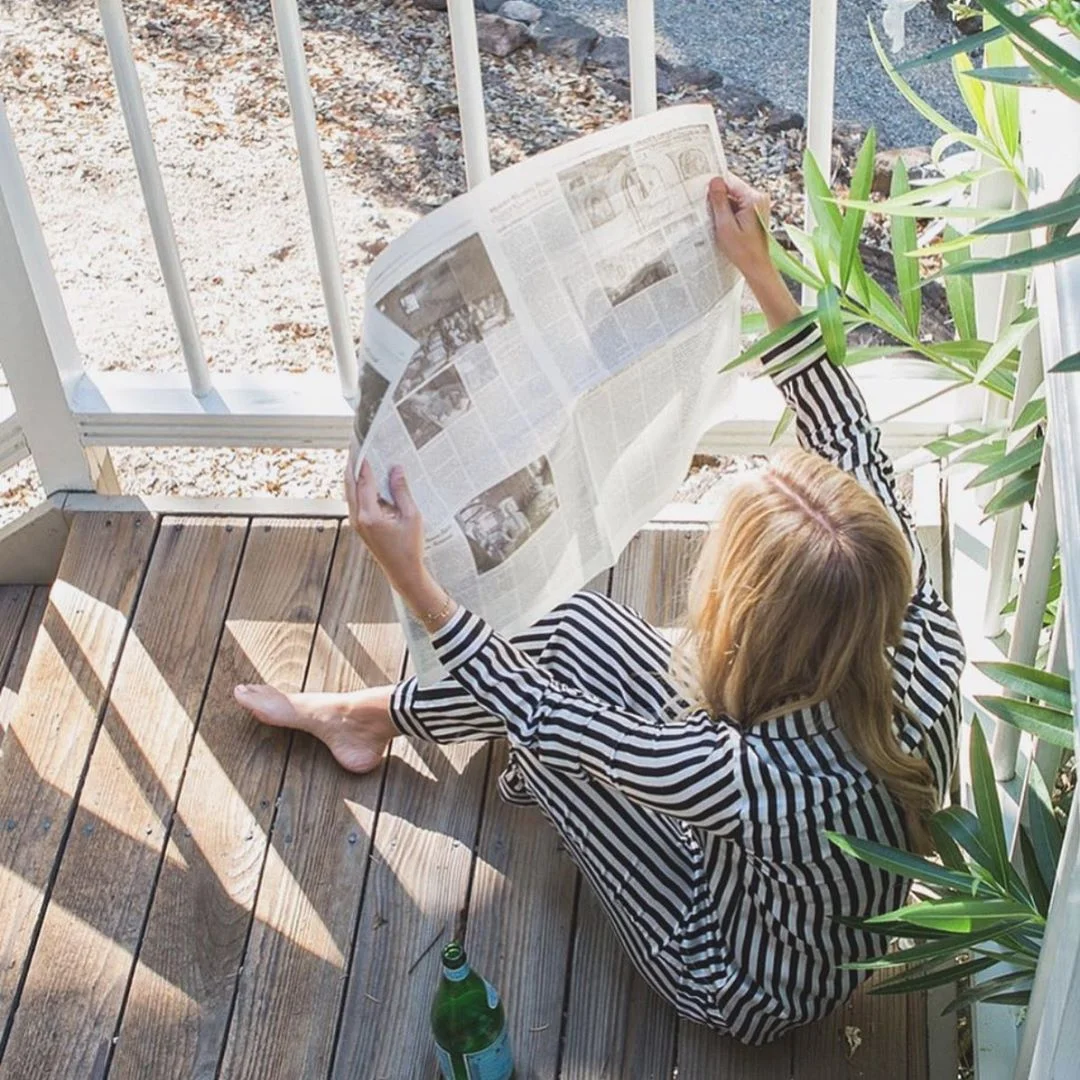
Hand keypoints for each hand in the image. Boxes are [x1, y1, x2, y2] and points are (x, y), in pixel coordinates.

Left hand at [344, 452, 424, 592]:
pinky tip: (367, 482)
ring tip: (360, 460)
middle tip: (356, 448)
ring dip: (353, 476)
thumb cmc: (410, 547)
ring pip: (350, 493)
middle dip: (352, 465)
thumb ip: (402, 491)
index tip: (365, 447)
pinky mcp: (359, 527)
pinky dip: (358, 489)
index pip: (364, 482)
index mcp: (370, 516)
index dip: (365, 464)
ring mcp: (356, 524)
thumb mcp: (412, 517)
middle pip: (350, 485)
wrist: (404, 572)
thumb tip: (396, 469)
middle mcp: (358, 519)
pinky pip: (355, 502)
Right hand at [707, 174, 771, 284]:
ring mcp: (758, 205)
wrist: (756, 265)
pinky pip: (738, 206)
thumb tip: (714, 181)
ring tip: (720, 223)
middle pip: (732, 189)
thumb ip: (719, 202)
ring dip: (724, 208)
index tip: (704, 197)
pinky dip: (730, 213)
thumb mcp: (725, 226)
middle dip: (719, 200)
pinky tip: (725, 225)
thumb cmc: (743, 250)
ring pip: (734, 198)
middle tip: (711, 215)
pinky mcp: (755, 212)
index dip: (715, 188)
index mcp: (753, 199)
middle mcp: (759, 198)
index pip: (729, 182)